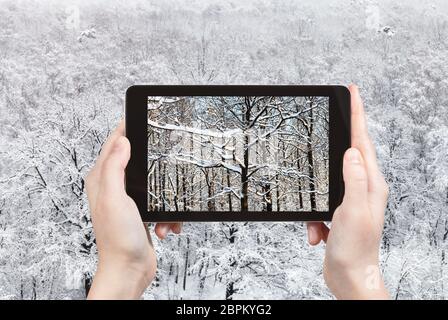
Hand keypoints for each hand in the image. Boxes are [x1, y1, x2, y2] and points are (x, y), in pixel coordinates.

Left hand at [85, 120, 180, 298]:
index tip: (141, 117)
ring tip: (164, 212)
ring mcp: (129, 200)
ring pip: (154, 182)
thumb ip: (115, 167)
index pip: (113, 144)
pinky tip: (166, 225)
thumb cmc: (119, 239)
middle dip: (153, 161)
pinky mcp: (143, 212)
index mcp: (102, 179)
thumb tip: (122, 140)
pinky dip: (168, 214)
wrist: (130, 270)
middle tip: (167, 155)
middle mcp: (114, 187)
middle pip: (136, 159)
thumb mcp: (115, 197)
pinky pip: (161, 202)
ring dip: (164, 195)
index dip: (126, 128)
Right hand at [307, 85, 389, 298]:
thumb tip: (352, 151)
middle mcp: (363, 188)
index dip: (358, 114)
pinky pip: (320, 203)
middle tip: (333, 118)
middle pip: (348, 153)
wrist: (349, 277)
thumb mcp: (353, 212)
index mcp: (371, 184)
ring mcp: (350, 199)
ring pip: (327, 180)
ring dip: (317, 200)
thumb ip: (353, 180)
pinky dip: (313, 218)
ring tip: (318, 223)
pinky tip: (317, 234)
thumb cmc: (356, 249)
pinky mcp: (338, 211)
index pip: (363, 141)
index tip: (353, 92)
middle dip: (338, 140)